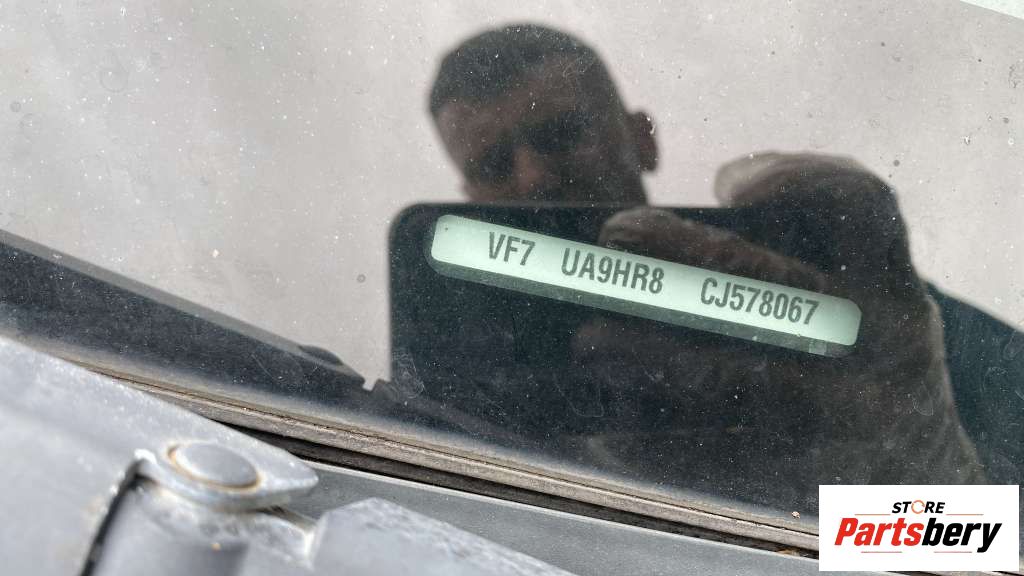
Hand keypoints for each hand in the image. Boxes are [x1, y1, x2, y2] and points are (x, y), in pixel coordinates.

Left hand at [567, 152, 983, 498]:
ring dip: (647, 352)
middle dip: (680, 253)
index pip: (862, 206)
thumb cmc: (845, 355)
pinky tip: (606, 430)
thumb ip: (785, 258)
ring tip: (587, 339)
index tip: (726, 185)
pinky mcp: (806, 477)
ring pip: (734, 375)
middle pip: (769, 282)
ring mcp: (846, 415)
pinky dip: (652, 440)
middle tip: (614, 234)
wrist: (912, 471)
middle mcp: (881, 343)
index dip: (798, 179)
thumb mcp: (852, 298)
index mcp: (889, 282)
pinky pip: (714, 455)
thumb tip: (653, 252)